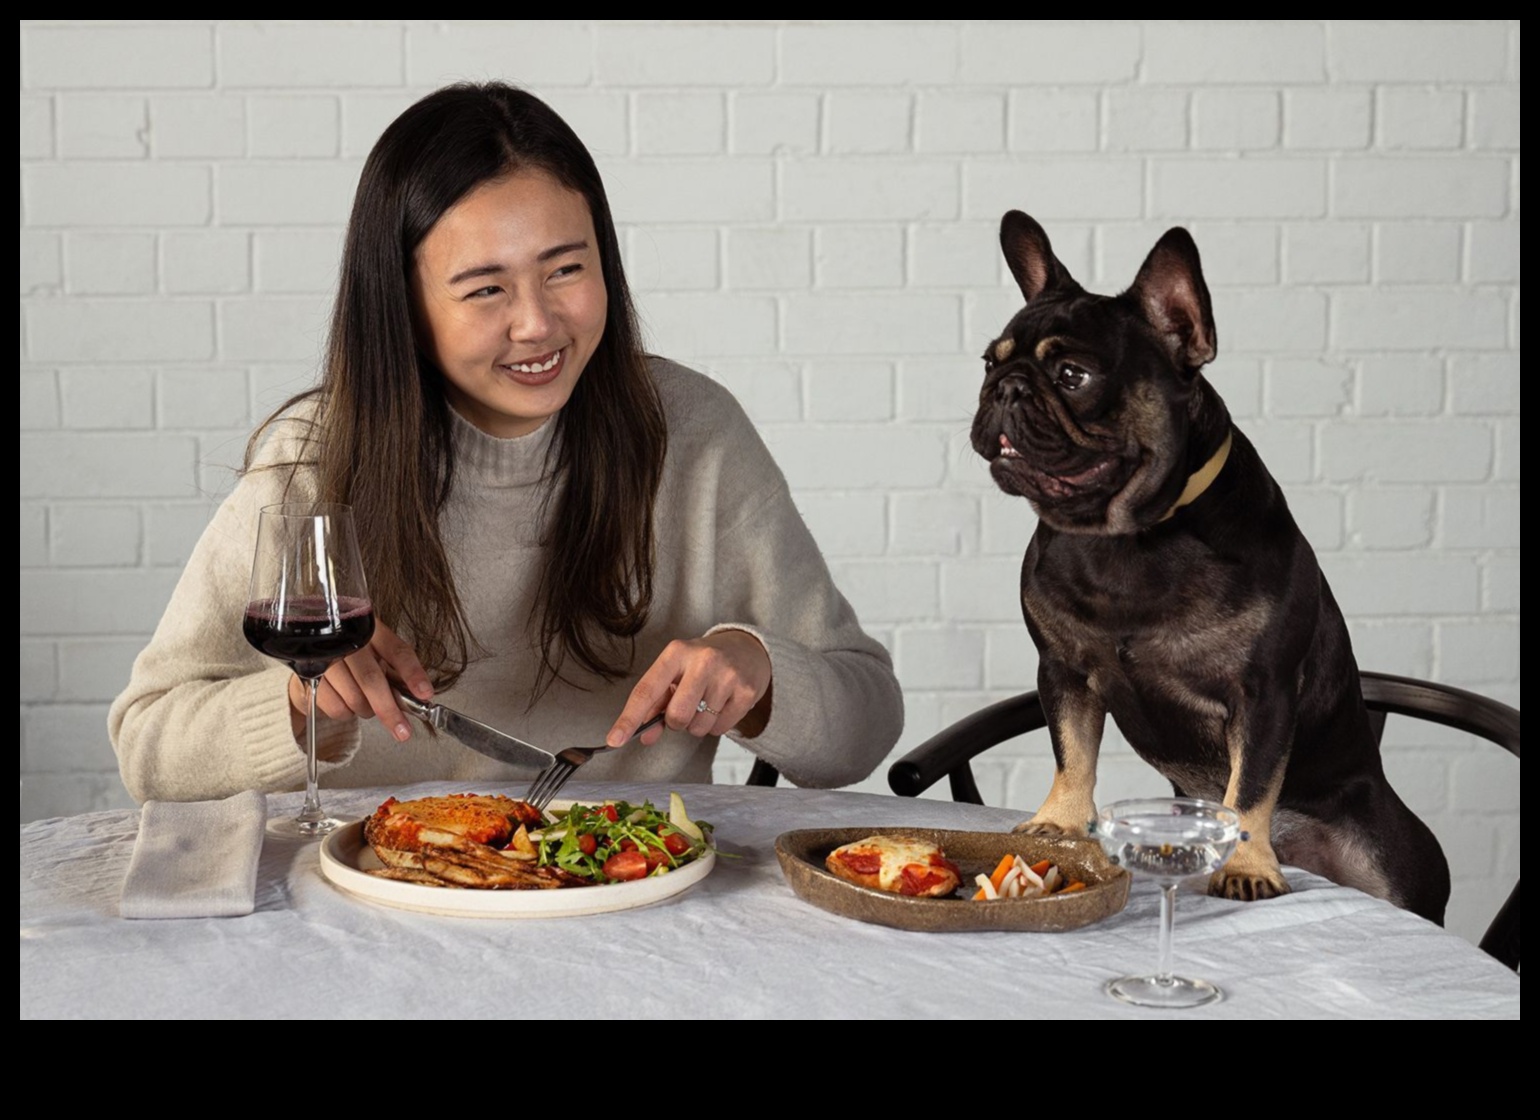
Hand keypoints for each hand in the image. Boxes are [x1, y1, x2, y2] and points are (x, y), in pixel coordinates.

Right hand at [287, 618, 433, 742]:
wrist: (308, 640)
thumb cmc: (351, 651)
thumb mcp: (375, 651)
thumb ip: (394, 670)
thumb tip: (417, 696)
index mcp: (371, 630)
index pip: (396, 651)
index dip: (412, 673)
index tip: (425, 694)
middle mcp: (347, 640)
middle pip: (372, 679)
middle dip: (389, 709)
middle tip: (402, 730)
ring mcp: (325, 656)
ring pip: (353, 697)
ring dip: (365, 710)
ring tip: (365, 702)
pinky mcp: (307, 673)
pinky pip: (334, 706)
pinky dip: (346, 713)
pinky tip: (345, 701)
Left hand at [607, 630, 772, 747]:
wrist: (748, 650)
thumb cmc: (703, 663)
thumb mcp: (676, 672)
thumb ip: (656, 703)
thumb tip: (643, 735)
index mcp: (676, 653)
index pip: (646, 690)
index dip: (629, 719)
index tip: (614, 740)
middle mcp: (702, 660)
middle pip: (676, 716)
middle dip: (676, 722)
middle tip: (686, 707)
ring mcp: (727, 676)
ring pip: (698, 727)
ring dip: (698, 725)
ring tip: (707, 703)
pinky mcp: (746, 692)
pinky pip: (720, 729)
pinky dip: (716, 725)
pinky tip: (722, 705)